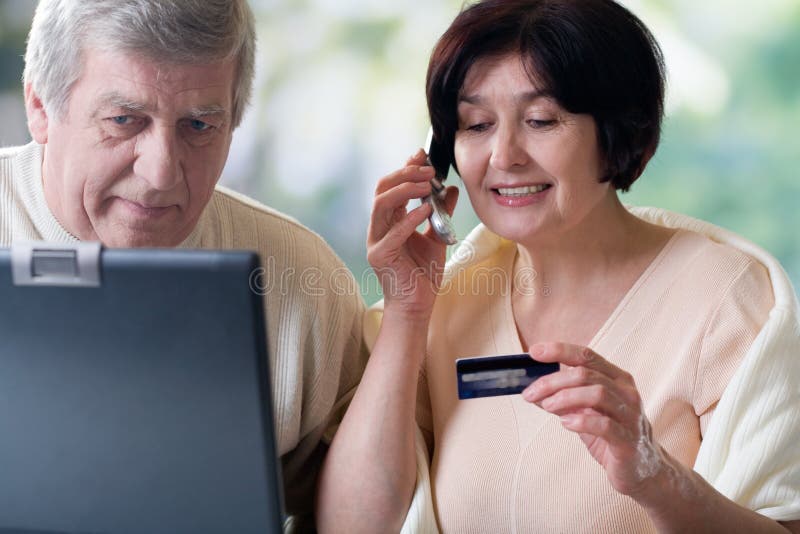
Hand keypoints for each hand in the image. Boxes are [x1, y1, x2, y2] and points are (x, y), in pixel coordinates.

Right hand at [367, 149, 457, 315]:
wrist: (416, 307)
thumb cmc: (423, 276)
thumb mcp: (437, 238)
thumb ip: (441, 214)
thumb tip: (452, 190)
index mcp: (388, 222)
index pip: (391, 186)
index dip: (405, 168)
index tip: (423, 156)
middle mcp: (378, 228)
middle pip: (382, 189)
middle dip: (405, 174)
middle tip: (429, 170)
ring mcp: (376, 241)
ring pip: (382, 204)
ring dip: (405, 189)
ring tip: (427, 184)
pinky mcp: (380, 256)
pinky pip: (393, 232)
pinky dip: (410, 218)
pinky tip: (426, 209)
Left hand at [521, 342, 668, 498]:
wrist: (642, 469)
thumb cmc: (610, 435)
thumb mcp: (584, 412)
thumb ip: (563, 399)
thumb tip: (532, 389)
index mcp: (617, 378)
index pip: (586, 355)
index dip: (559, 350)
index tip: (534, 351)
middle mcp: (626, 392)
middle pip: (586, 374)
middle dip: (553, 381)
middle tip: (530, 392)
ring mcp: (630, 415)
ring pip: (597, 394)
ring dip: (565, 398)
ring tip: (547, 406)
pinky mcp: (628, 441)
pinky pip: (605, 425)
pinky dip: (581, 421)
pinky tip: (566, 423)